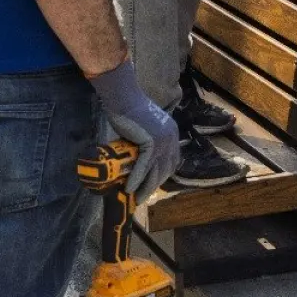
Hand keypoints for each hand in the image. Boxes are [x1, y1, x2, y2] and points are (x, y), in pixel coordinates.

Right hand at [90, 57, 180, 198]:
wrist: (124, 98)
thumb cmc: (130, 110)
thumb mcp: (146, 127)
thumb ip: (148, 140)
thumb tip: (139, 156)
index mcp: (172, 133)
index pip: (172, 160)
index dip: (162, 175)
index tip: (152, 185)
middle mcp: (171, 138)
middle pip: (165, 169)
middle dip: (154, 185)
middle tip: (143, 196)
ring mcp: (163, 140)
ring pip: (155, 171)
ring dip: (146, 187)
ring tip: (136, 199)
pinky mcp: (151, 143)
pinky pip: (144, 167)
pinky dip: (136, 179)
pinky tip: (129, 189)